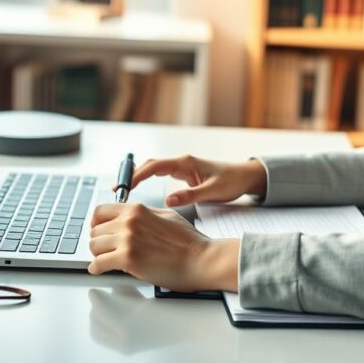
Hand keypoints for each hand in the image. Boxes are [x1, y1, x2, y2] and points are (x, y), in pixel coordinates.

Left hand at [88, 203, 238, 291]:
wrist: (201, 259)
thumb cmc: (189, 242)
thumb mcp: (166, 216)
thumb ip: (144, 215)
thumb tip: (130, 219)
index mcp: (137, 209)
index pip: (101, 211)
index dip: (97, 223)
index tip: (98, 231)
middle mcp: (129, 221)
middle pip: (95, 230)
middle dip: (99, 241)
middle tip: (105, 250)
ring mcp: (128, 239)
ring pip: (94, 246)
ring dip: (98, 255)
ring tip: (106, 260)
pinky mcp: (128, 259)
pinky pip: (98, 264)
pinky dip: (97, 269)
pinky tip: (102, 270)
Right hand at [120, 155, 266, 207]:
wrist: (245, 177)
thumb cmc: (232, 182)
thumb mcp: (212, 191)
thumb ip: (190, 195)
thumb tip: (168, 199)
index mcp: (186, 163)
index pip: (155, 166)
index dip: (138, 176)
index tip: (126, 187)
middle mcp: (181, 163)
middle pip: (150, 165)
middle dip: (133, 176)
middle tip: (118, 190)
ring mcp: (182, 168)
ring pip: (153, 169)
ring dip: (138, 178)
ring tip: (122, 192)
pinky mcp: (184, 175)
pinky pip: (160, 174)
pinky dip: (147, 180)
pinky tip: (139, 190)